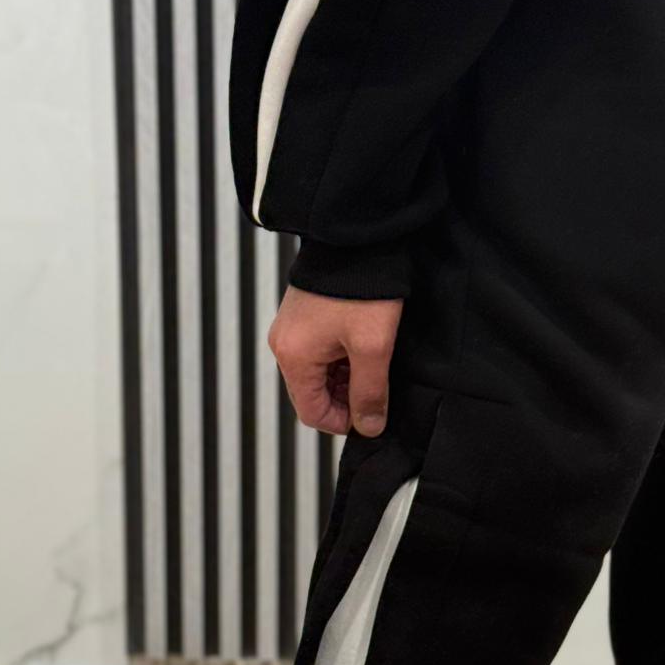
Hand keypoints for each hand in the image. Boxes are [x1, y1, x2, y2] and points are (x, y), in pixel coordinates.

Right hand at [267, 286, 402, 436]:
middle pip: (314, 394)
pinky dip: (343, 359)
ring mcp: (292, 329)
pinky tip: (366, 348)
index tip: (372, 417)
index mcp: (293, 357)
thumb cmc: (362, 289)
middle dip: (347, 399)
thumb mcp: (373, 347)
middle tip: (379, 391)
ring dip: (347, 379)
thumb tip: (369, 427)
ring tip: (376, 366)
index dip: (344, 422)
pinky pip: (321, 352)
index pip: (312, 413)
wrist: (357, 237)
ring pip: (320, 374)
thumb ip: (370, 392)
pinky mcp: (305, 316)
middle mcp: (285, 345)